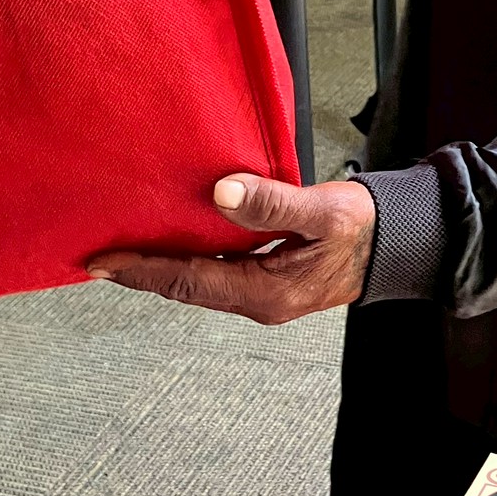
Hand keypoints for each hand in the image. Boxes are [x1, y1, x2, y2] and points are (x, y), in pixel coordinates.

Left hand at [87, 175, 376, 325]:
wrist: (399, 246)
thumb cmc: (366, 228)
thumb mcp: (323, 210)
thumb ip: (273, 203)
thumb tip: (221, 194)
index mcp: (266, 290)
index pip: (188, 281)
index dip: (142, 271)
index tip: (101, 263)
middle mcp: (258, 301)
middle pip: (185, 289)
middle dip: (141, 274)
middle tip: (97, 258)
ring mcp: (262, 296)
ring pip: (198, 285)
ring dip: (161, 270)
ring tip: (124, 251)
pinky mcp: (268, 284)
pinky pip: (215, 276)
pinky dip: (186, 263)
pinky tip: (173, 243)